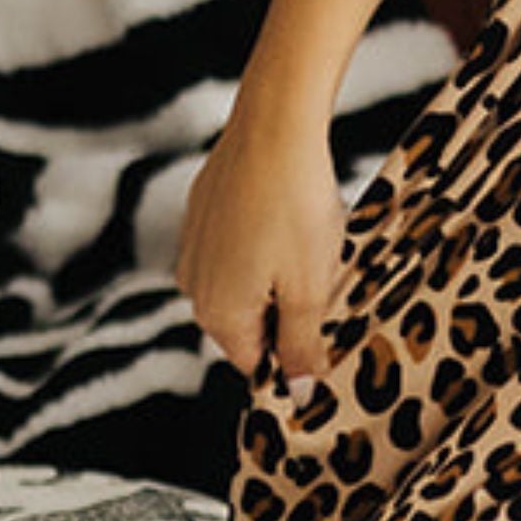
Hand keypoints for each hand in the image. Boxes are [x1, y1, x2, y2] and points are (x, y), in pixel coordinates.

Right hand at [176, 98, 353, 383]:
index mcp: (218, 314)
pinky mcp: (202, 209)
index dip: (296, 352)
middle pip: (249, 323)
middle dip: (289, 309)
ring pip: (244, 281)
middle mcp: (193, 285)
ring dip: (279, 273)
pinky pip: (236, 244)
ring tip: (311, 240)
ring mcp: (193, 245)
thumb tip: (298, 393)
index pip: (257, 363)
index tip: (327, 327)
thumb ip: (302, 345)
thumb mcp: (311, 288)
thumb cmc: (295, 209)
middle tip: (324, 274)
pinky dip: (265, 239)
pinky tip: (290, 214)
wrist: (274, 127)